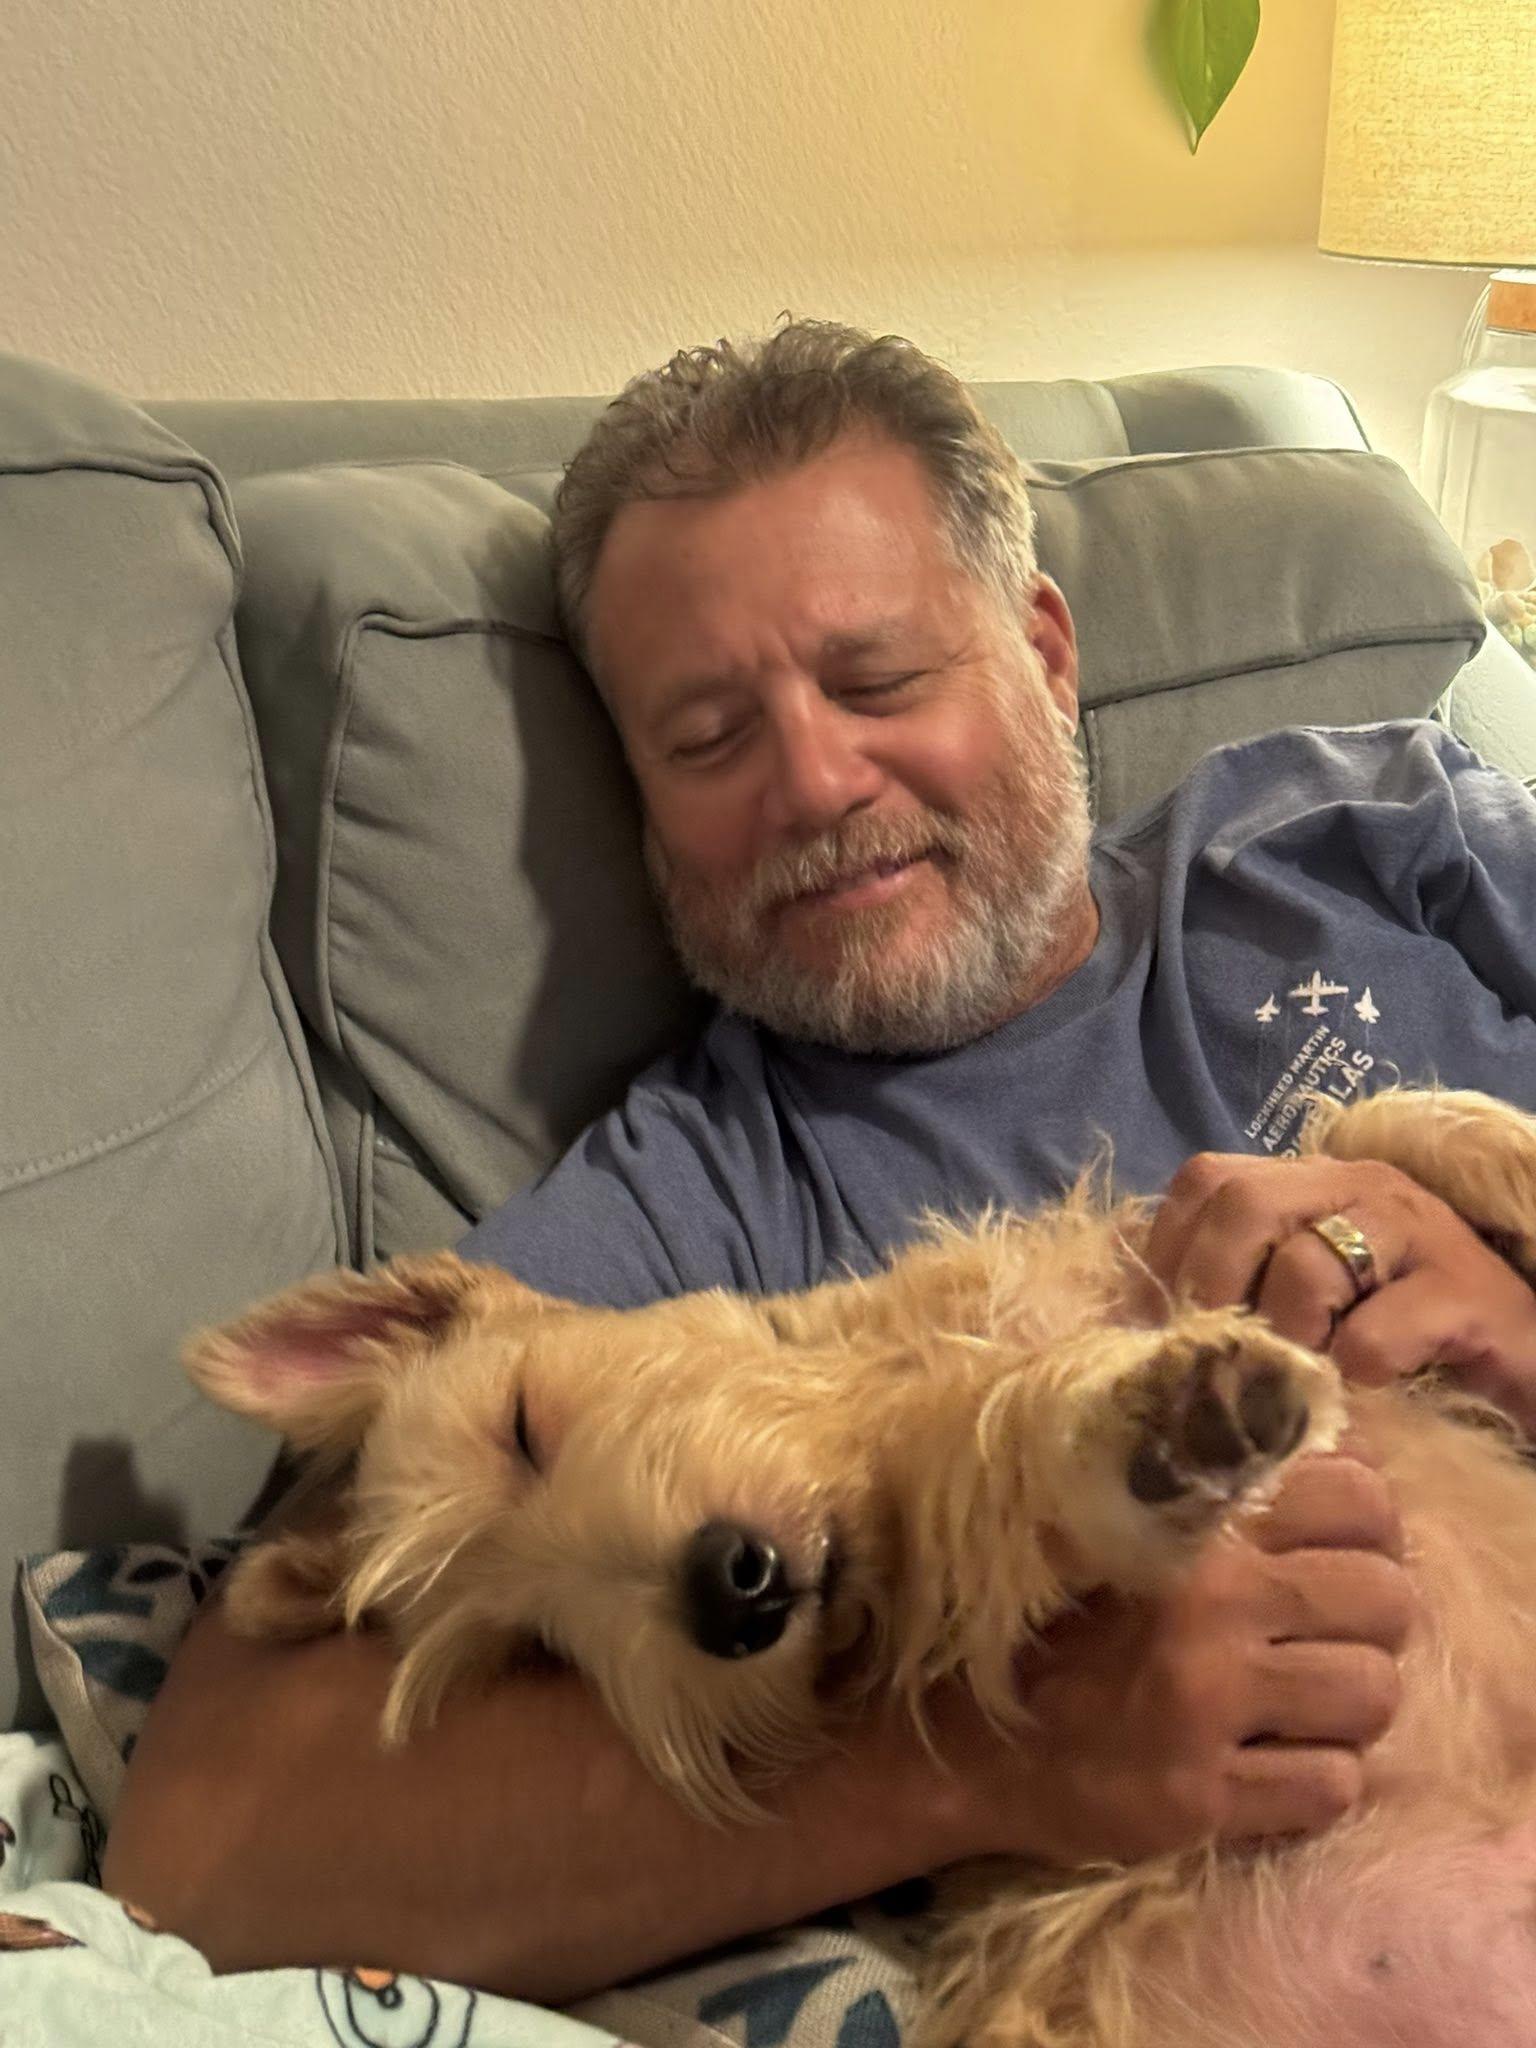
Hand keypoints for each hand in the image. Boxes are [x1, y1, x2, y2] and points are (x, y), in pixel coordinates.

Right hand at [954, 1451, 1412, 1865]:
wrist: (951, 1732)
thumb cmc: (1030, 1605)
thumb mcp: (1094, 1505)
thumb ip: (1182, 1461)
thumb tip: (1289, 1427)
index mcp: (1188, 1519)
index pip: (1355, 1498)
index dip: (1366, 1525)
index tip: (1335, 1547)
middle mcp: (1211, 1604)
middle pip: (1385, 1599)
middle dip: (1369, 1616)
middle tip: (1324, 1629)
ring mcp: (1210, 1706)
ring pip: (1372, 1694)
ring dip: (1347, 1700)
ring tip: (1299, 1698)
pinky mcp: (1204, 1797)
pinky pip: (1332, 1787)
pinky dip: (1315, 1777)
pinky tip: (1268, 1759)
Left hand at [1147, 1152, 1535, 1429]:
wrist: (1524, 1360)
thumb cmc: (1401, 1335)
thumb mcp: (1308, 1301)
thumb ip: (1239, 1290)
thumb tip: (1141, 1326)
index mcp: (1310, 1182)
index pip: (1207, 1180)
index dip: (1170, 1252)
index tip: (1161, 1323)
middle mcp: (1359, 1186)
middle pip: (1243, 1203)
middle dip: (1212, 1288)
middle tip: (1221, 1353)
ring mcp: (1417, 1231)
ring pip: (1306, 1264)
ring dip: (1286, 1336)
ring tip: (1301, 1373)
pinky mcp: (1466, 1293)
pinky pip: (1377, 1332)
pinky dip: (1356, 1369)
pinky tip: (1370, 1383)